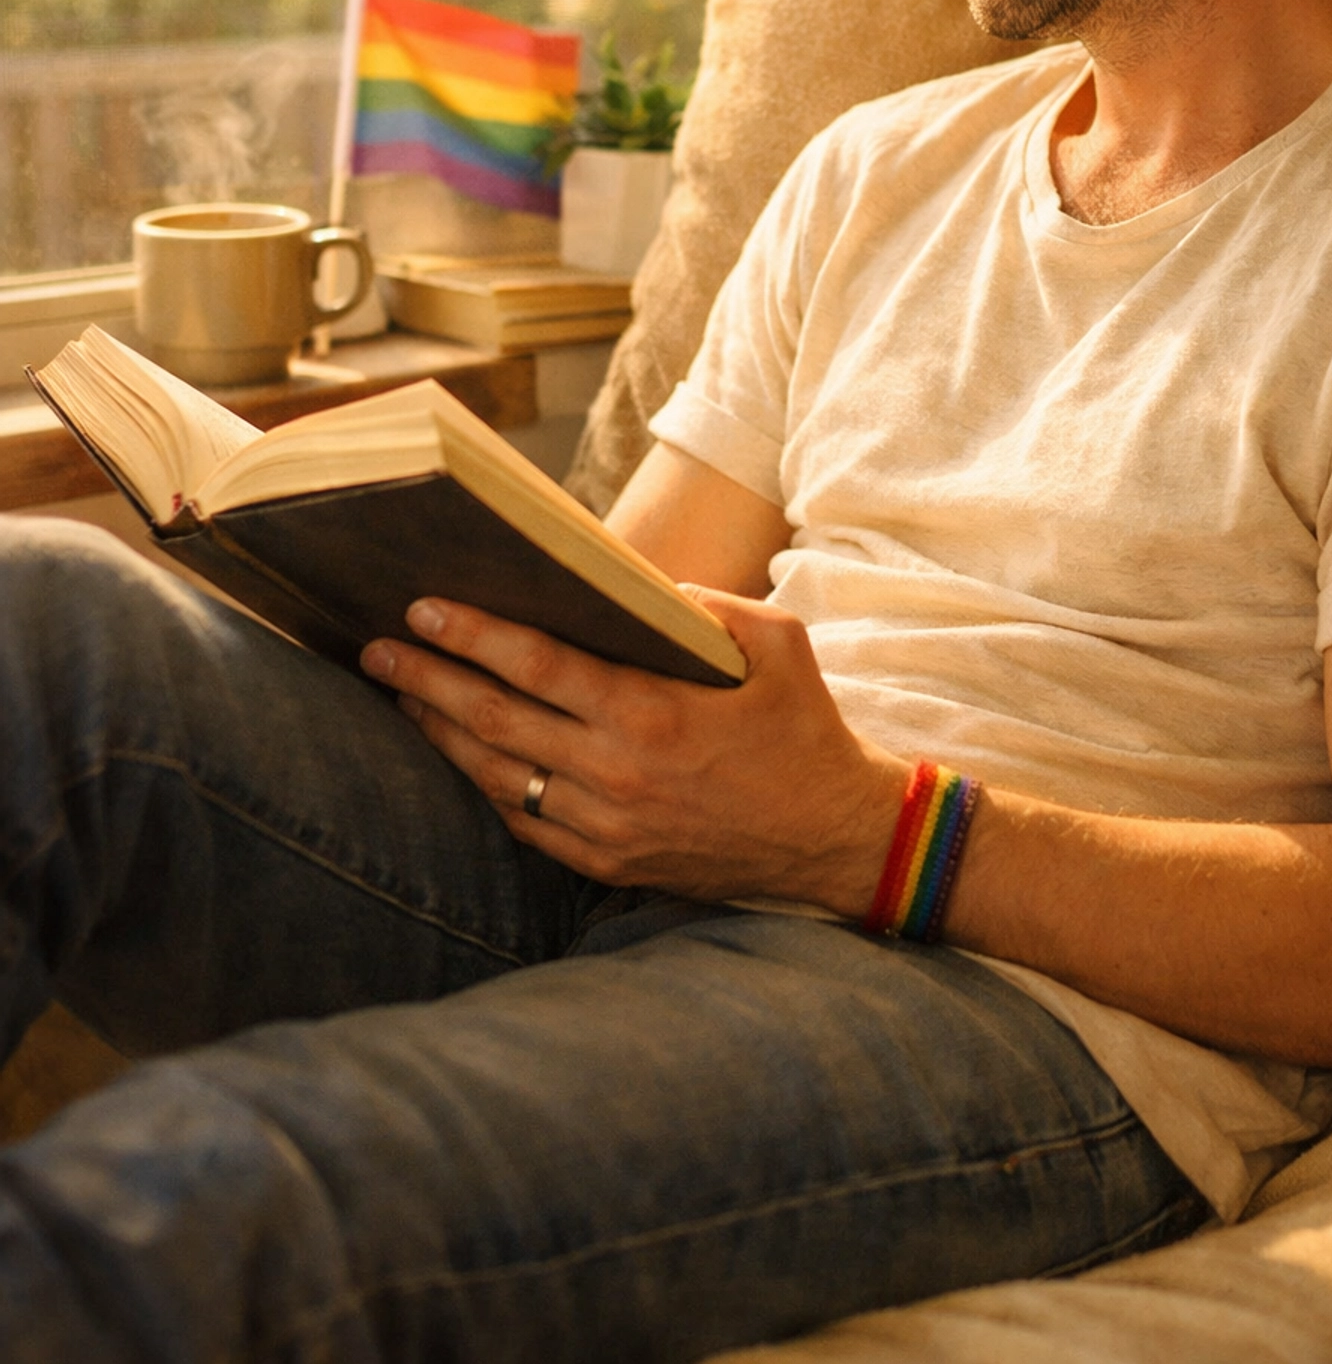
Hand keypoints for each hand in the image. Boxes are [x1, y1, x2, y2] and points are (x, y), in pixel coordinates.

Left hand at [360, 595, 907, 913]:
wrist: (837, 840)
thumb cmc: (806, 729)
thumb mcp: (775, 642)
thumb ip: (703, 606)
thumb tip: (634, 585)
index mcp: (654, 712)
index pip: (537, 666)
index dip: (472, 635)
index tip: (421, 607)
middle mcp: (619, 773)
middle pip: (495, 721)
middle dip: (426, 680)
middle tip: (375, 648)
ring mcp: (609, 827)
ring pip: (498, 777)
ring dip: (441, 734)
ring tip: (399, 697)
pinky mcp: (611, 865)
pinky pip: (527, 825)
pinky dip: (485, 789)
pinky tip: (459, 757)